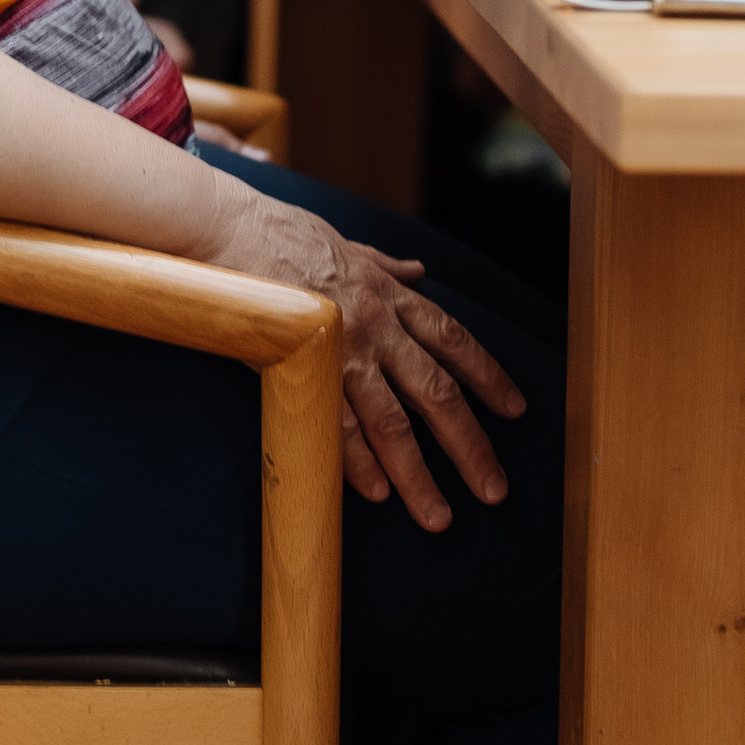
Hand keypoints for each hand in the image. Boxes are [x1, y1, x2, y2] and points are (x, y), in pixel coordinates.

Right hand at [210, 184, 524, 529]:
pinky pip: (336, 425)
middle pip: (436, 393)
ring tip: (437, 516)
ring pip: (391, 422)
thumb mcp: (350, 245)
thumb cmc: (284, 233)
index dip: (488, 376)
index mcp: (389, 294)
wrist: (228, 227)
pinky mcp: (303, 367)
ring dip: (417, 474)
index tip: (515, 410)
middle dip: (469, 444)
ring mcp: (341, 349)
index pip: (453, 340)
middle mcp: (376, 325)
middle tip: (494, 490)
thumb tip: (420, 271)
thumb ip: (387, 266)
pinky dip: (357, 462)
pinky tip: (376, 493)